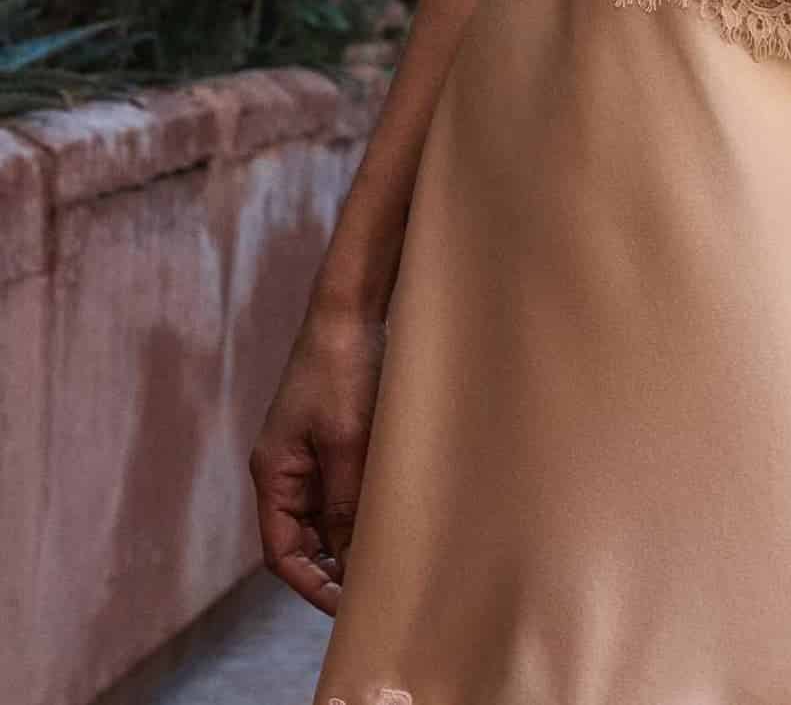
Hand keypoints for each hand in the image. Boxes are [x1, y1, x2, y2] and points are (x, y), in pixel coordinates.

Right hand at [249, 301, 388, 613]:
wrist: (350, 308)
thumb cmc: (341, 368)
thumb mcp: (346, 440)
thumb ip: (346, 500)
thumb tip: (351, 556)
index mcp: (274, 473)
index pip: (281, 552)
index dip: (311, 584)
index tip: (347, 605)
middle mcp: (285, 469)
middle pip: (303, 538)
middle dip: (334, 566)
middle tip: (376, 585)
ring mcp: (307, 452)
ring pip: (326, 514)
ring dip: (351, 535)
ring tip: (389, 554)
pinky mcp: (331, 436)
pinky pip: (341, 487)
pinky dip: (362, 505)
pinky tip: (392, 513)